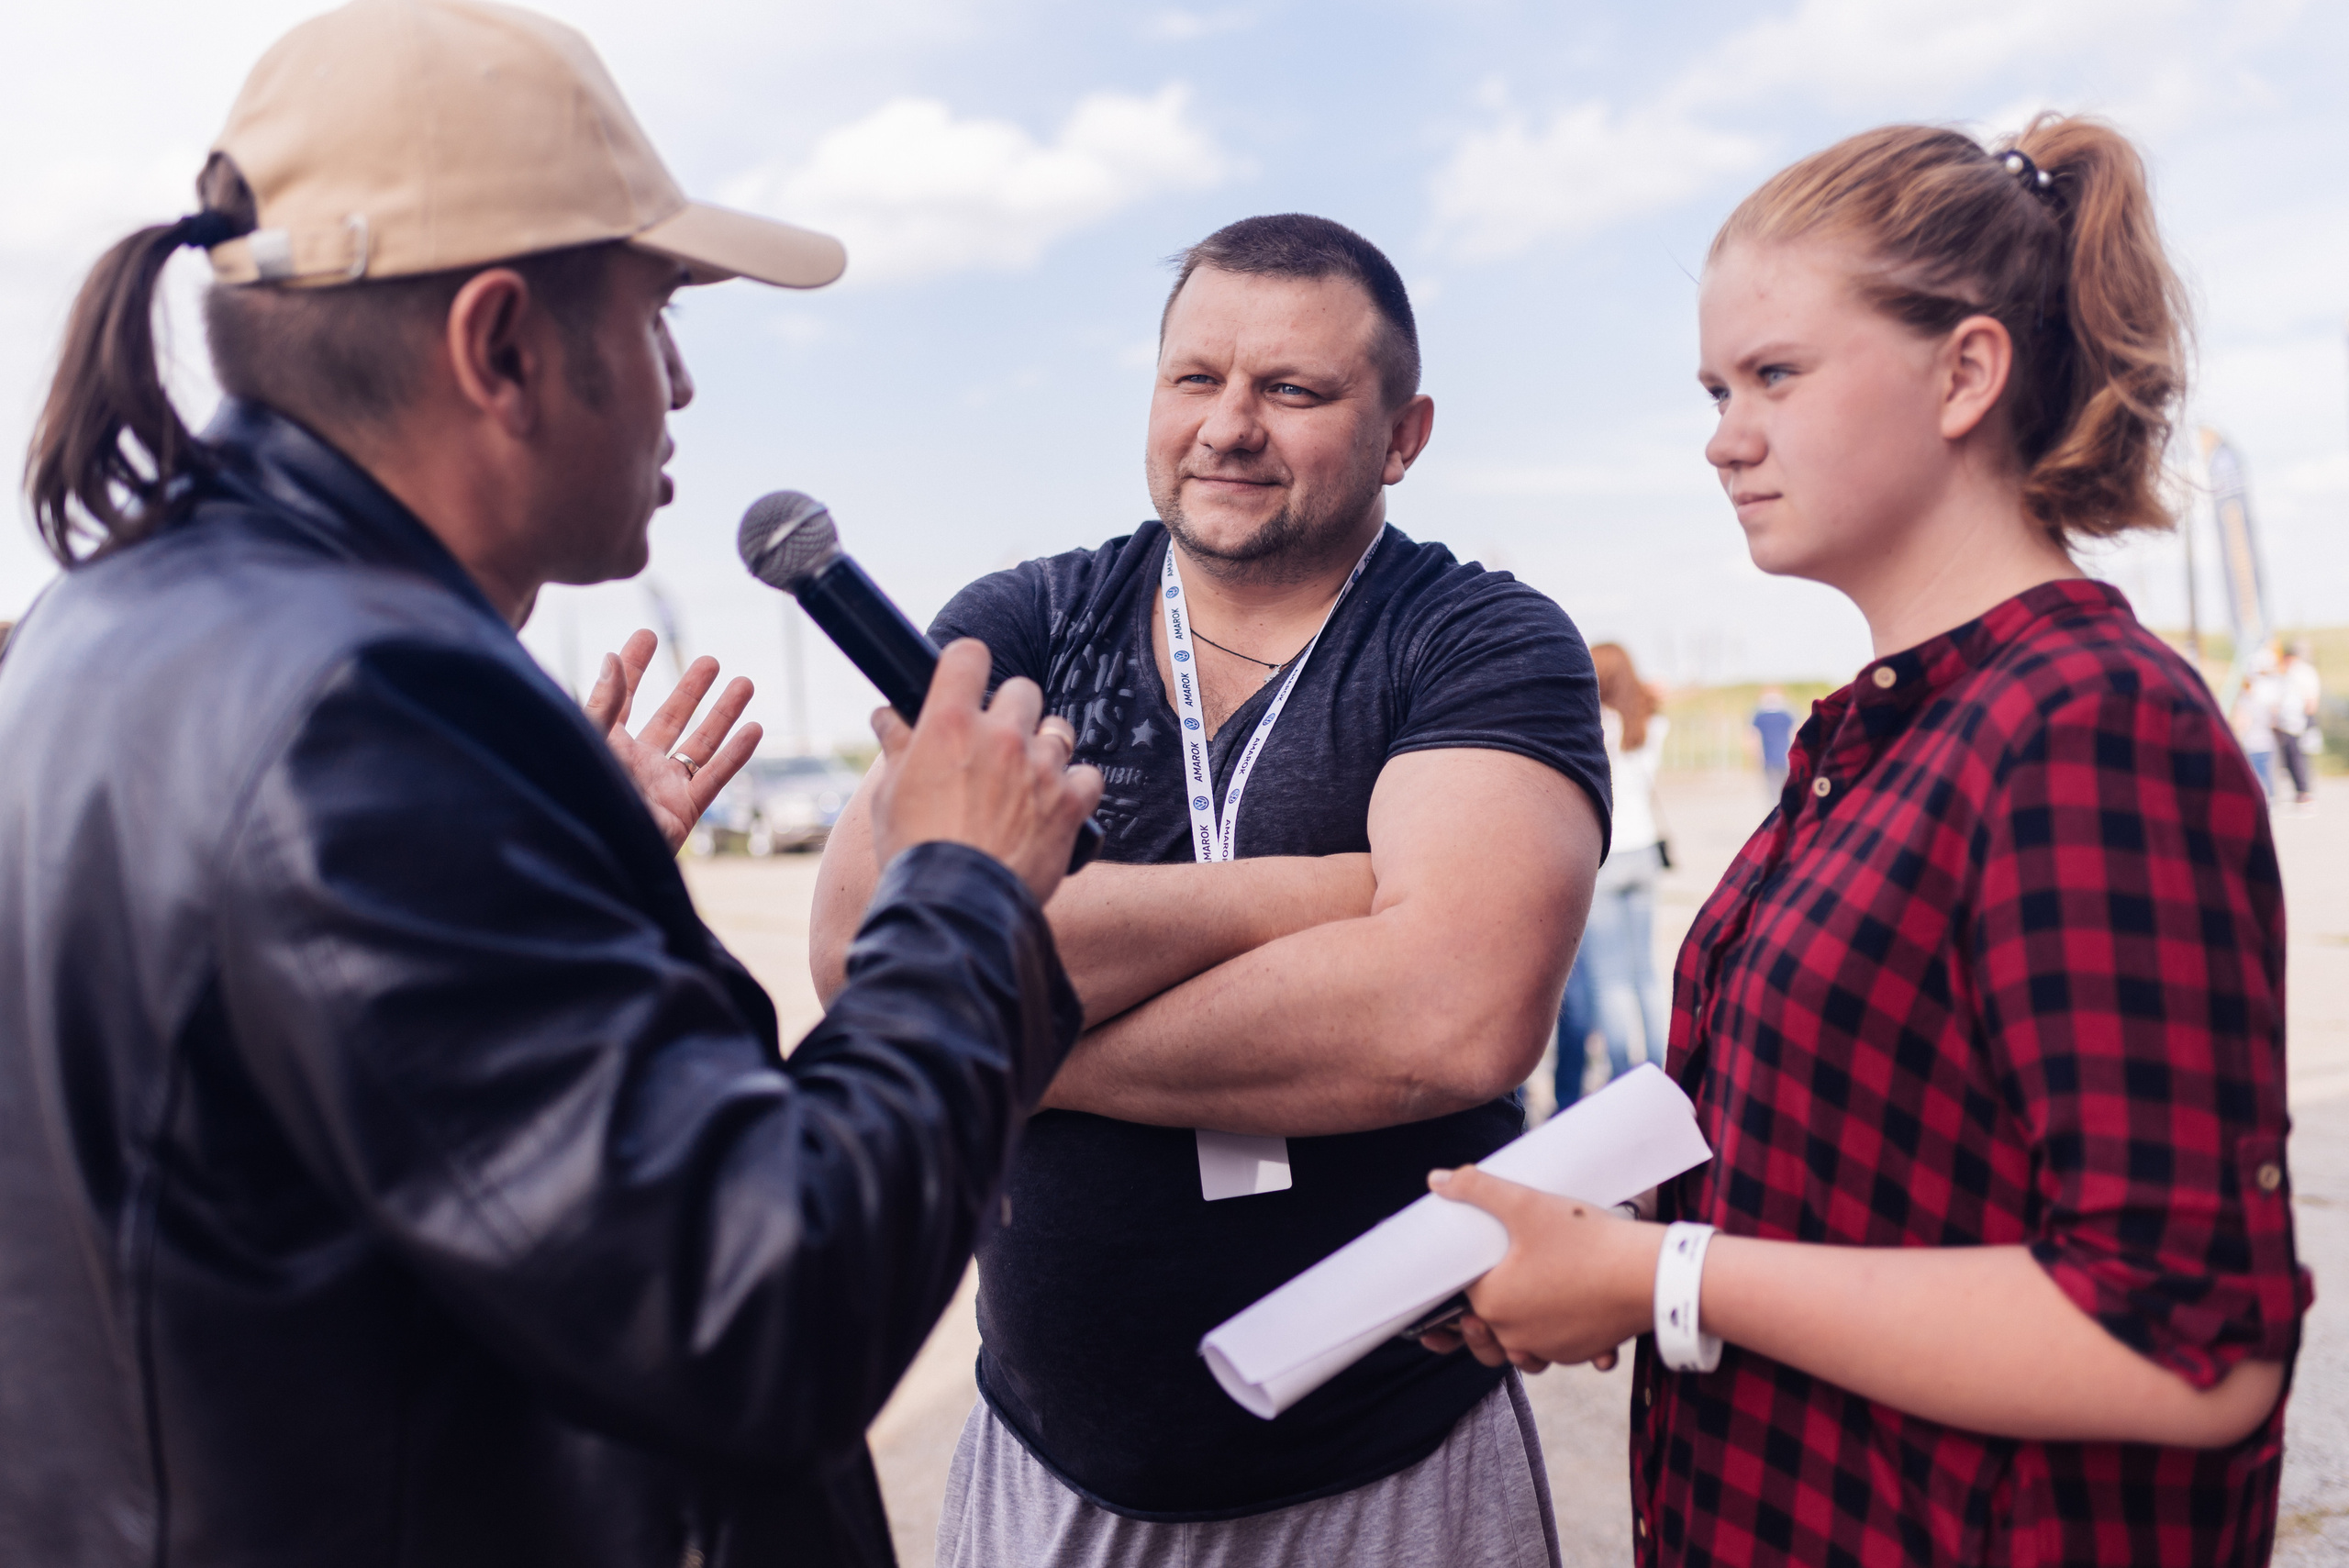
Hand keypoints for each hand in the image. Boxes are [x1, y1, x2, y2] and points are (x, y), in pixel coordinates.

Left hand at [584, 628, 760, 852]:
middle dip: (691, 688)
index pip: (621, 696)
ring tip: (744, 682)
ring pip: (700, 742)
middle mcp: (636, 762)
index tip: (648, 635)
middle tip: (711, 661)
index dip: (634, 664)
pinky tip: (754, 728)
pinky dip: (736, 753)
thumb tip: (612, 657)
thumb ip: (603, 703)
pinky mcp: (683, 810)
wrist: (591, 858)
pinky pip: (714, 776)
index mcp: (604, 744)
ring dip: (723, 712)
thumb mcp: (585, 743)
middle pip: (670, 717)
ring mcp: (662, 786)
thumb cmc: (575, 800)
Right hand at [867, 639, 1102, 904]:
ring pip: (1058, 731)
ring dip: (1045, 748)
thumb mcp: (889, 794)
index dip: (967, 665)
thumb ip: (897, 747)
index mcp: (948, 723)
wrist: (955, 905)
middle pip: (1022, 691)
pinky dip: (1075, 788)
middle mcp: (999, 735)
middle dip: (1011, 712)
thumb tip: (887, 717)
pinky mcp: (1070, 803)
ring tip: (1028, 777)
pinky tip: (1056, 805)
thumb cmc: (913, 851)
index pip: (968, 656)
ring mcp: (1039, 767)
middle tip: (997, 744)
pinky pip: (1088, 776)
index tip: (965, 682)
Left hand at [1416, 1165, 1661, 1373]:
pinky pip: (1557, 1349)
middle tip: (1493, 1281)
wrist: (1651, 1275)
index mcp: (1494, 1304)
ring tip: (1523, 1298)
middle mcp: (1516, 1337)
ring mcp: (1550, 1349)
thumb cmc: (1586, 1240)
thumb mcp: (1526, 1204)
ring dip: (1515, 1330)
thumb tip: (1436, 1179)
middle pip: (1485, 1328)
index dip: (1464, 1276)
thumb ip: (1478, 1189)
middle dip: (1483, 1309)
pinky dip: (1556, 1335)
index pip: (1461, 1294)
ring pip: (1519, 1346)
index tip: (1473, 1259)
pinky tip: (1565, 1310)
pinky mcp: (1580, 1352)